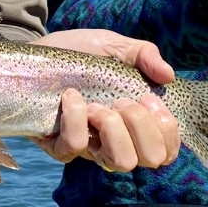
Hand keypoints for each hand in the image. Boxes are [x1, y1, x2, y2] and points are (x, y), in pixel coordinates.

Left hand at [29, 29, 180, 172]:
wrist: (39, 52)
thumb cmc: (81, 53)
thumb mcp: (114, 45)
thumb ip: (144, 54)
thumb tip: (168, 76)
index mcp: (135, 122)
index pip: (166, 150)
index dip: (166, 129)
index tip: (148, 97)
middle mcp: (116, 140)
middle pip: (149, 159)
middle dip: (142, 125)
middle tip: (121, 100)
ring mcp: (89, 146)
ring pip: (118, 161)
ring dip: (113, 127)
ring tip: (96, 104)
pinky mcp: (59, 146)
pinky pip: (76, 147)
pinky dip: (76, 118)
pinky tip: (71, 96)